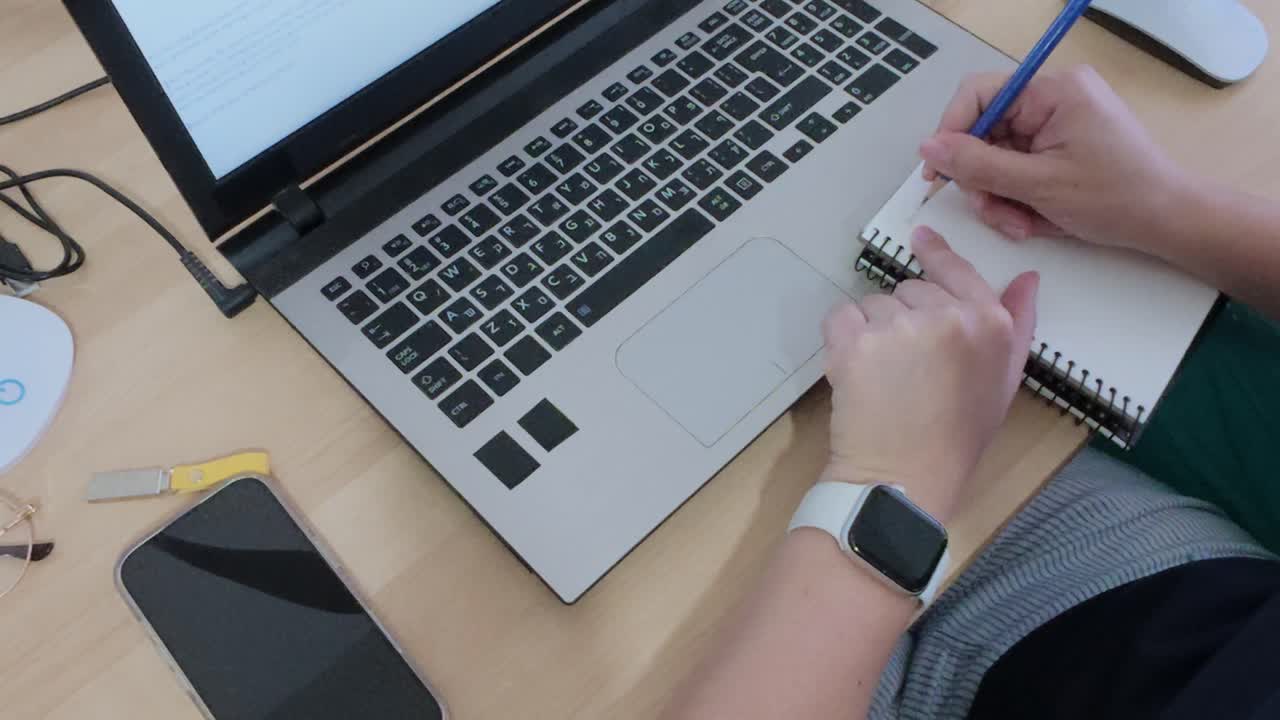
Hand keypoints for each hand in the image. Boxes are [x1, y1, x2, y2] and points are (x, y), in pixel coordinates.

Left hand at [822, 228, 1038, 521]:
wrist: (904, 476)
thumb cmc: (956, 436)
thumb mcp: (1004, 382)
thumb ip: (1016, 325)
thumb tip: (1027, 278)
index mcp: (988, 324)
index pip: (957, 270)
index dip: (936, 254)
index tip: (920, 240)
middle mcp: (946, 316)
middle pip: (911, 289)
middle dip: (906, 317)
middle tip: (910, 367)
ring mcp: (898, 326)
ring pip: (875, 304)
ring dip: (873, 331)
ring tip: (885, 377)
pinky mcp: (854, 341)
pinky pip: (841, 316)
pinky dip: (842, 338)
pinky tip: (857, 372)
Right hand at [919, 65, 1188, 250]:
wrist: (1168, 221)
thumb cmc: (1117, 198)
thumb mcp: (1038, 185)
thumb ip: (978, 165)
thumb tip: (928, 148)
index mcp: (1053, 91)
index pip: (978, 94)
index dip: (951, 132)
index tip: (939, 174)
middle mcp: (1053, 98)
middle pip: (985, 132)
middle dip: (983, 179)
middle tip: (992, 213)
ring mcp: (1056, 123)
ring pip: (997, 156)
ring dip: (999, 196)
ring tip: (1020, 225)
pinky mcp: (1059, 146)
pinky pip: (1018, 168)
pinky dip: (1017, 197)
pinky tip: (1032, 219)